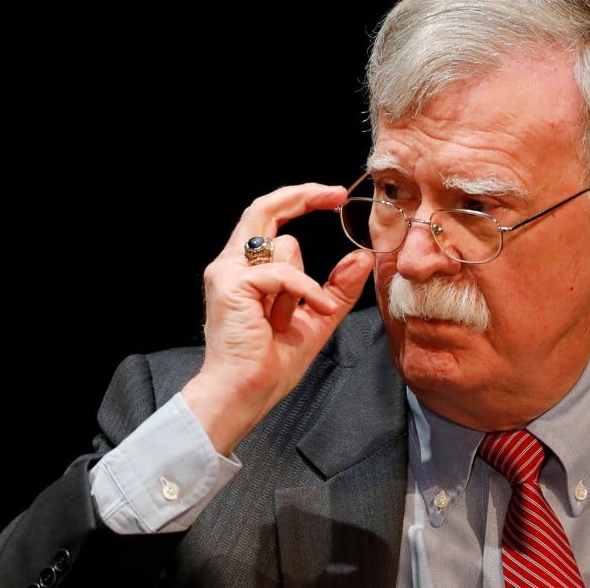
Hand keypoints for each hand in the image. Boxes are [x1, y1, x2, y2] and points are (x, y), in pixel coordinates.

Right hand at [181, 182, 375, 453]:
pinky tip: (310, 313)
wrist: (244, 394)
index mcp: (248, 271)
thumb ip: (337, 288)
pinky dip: (304, 292)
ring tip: (294, 321)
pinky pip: (283, 272)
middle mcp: (231, 265)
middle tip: (335, 194)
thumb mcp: (316, 319)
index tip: (333, 197)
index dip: (299, 200)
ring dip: (303, 286)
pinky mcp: (231, 284)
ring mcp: (227, 272)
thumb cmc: (270, 365)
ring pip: (283, 246)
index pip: (270, 219)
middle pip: (263, 207)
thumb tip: (363, 256)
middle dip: (302, 195)